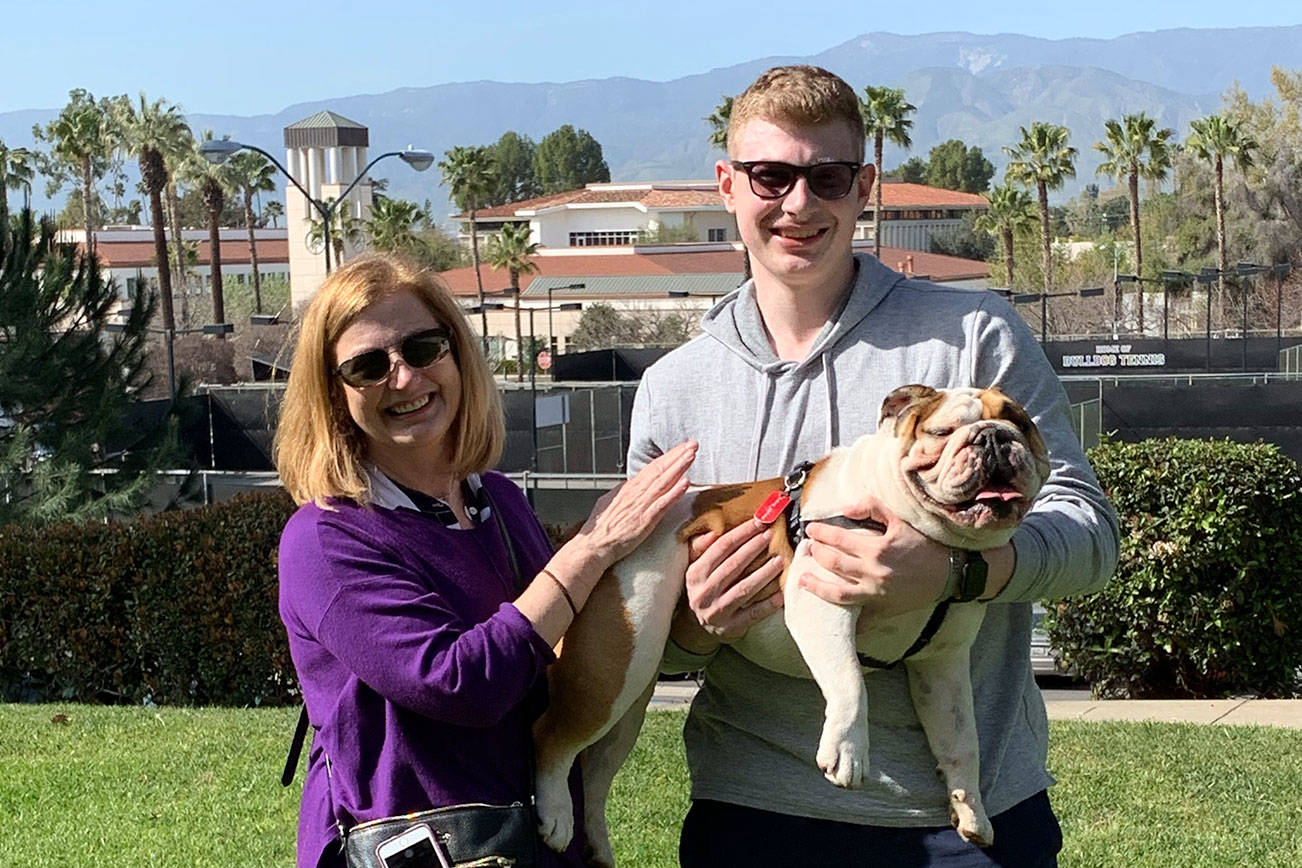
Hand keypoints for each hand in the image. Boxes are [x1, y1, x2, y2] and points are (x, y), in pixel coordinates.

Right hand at [576, 441, 696, 564]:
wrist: (593, 546)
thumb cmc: (601, 529)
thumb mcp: (610, 503)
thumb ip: (623, 493)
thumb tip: (629, 485)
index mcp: (628, 488)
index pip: (652, 467)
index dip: (668, 457)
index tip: (682, 448)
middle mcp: (635, 493)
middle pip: (659, 469)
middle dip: (677, 455)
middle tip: (692, 444)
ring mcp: (640, 506)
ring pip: (663, 482)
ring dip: (678, 467)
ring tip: (691, 455)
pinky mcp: (644, 520)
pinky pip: (662, 504)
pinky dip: (673, 493)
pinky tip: (685, 483)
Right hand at [673, 518, 784, 650]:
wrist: (700, 627)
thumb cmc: (704, 589)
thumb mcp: (696, 568)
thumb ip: (701, 548)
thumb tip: (713, 531)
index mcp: (695, 574)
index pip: (720, 548)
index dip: (741, 533)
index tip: (758, 522)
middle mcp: (703, 592)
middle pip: (733, 565)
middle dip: (754, 548)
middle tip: (771, 535)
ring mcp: (717, 611)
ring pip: (745, 588)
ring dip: (764, 573)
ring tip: (780, 560)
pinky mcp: (731, 627)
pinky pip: (754, 613)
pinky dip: (769, 603)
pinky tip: (782, 593)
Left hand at [798, 495, 949, 620]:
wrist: (949, 572)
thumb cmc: (924, 545)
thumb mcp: (900, 520)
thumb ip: (872, 508)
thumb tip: (845, 508)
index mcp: (876, 549)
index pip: (837, 539)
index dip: (820, 533)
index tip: (811, 529)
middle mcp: (872, 572)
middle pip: (833, 563)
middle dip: (816, 554)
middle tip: (808, 548)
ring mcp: (876, 593)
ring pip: (837, 593)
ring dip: (817, 586)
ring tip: (803, 580)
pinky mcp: (883, 608)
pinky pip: (859, 618)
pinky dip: (844, 618)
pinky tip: (829, 616)